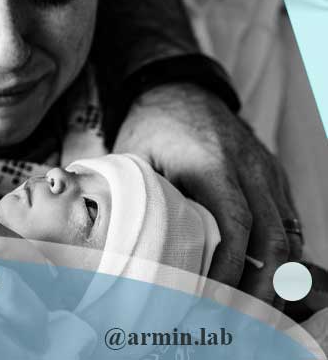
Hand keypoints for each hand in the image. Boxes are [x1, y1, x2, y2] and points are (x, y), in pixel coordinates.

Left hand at [113, 83, 300, 305]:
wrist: (181, 89)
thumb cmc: (151, 128)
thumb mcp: (134, 158)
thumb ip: (136, 200)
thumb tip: (118, 247)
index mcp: (212, 163)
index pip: (235, 225)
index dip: (229, 268)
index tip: (210, 297)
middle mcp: (250, 168)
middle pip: (274, 239)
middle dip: (261, 287)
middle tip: (238, 319)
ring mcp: (269, 172)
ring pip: (290, 234)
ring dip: (276, 278)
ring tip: (252, 311)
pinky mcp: (275, 177)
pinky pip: (290, 222)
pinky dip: (283, 257)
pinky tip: (264, 282)